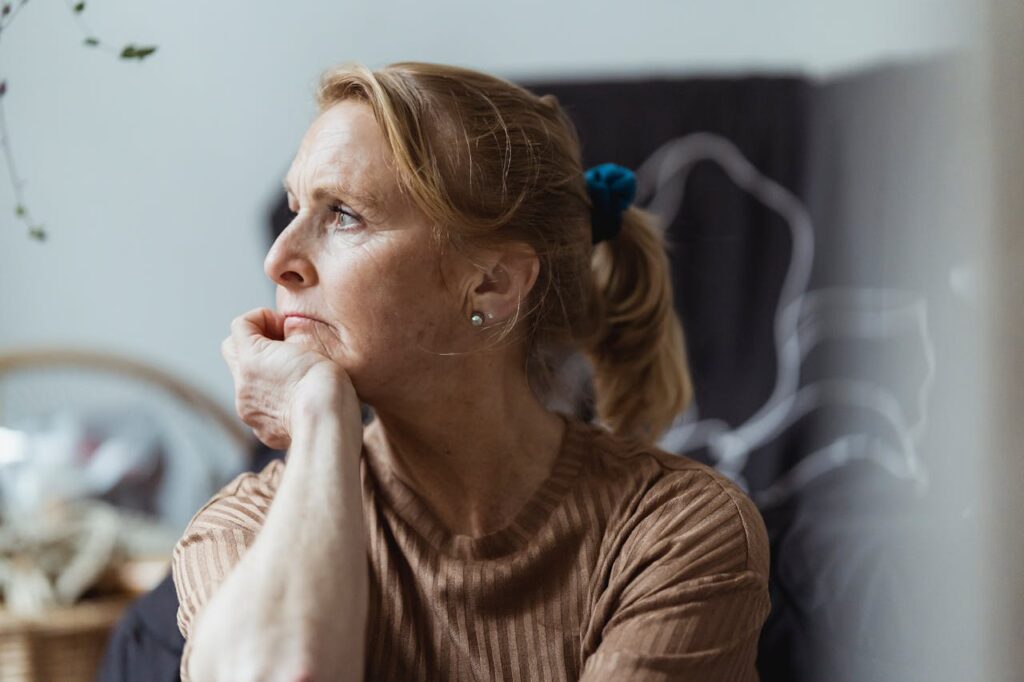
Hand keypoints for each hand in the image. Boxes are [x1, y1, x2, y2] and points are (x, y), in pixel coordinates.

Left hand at [221, 307, 355, 449]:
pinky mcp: (261, 429)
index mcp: (250, 358)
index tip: (285, 326)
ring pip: (247, 380)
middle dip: (256, 343)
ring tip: (295, 374)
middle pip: (234, 351)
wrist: (327, 422)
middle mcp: (242, 385)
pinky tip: (297, 397)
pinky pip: (259, 405)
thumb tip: (282, 335)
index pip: (240, 325)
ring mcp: (249, 410)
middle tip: (284, 345)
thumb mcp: (308, 341)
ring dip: (264, 371)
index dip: (264, 319)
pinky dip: (272, 397)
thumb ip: (289, 333)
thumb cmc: (324, 381)